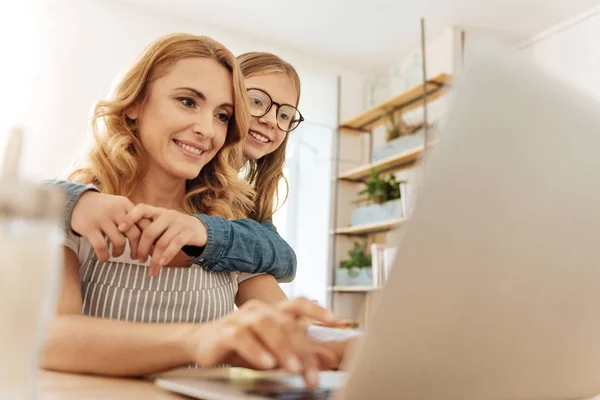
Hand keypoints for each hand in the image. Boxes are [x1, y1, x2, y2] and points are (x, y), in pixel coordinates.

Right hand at [71, 192, 148, 261]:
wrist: (76, 201)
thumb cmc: (103, 208)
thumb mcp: (119, 207)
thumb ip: (133, 217)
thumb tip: (151, 237)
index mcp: (126, 204)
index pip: (144, 223)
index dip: (149, 239)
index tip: (150, 249)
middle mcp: (115, 210)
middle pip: (135, 234)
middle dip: (138, 250)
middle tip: (137, 258)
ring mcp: (102, 218)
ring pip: (119, 241)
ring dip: (120, 252)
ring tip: (118, 254)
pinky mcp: (89, 227)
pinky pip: (101, 246)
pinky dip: (104, 256)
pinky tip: (104, 258)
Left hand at [117, 204, 207, 275]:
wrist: (201, 229)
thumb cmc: (175, 229)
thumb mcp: (162, 224)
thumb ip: (148, 227)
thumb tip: (126, 239)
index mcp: (158, 211)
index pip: (142, 209)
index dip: (130, 217)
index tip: (120, 229)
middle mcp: (168, 215)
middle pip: (149, 232)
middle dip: (141, 248)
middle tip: (137, 259)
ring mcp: (179, 223)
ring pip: (162, 242)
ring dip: (154, 258)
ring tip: (151, 269)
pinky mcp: (188, 233)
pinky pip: (175, 245)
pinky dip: (167, 255)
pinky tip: (162, 264)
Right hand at [184, 299, 336, 387]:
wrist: (200, 344)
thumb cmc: (242, 347)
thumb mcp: (273, 352)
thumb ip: (300, 353)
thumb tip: (329, 359)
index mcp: (273, 311)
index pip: (298, 305)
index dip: (317, 310)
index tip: (336, 321)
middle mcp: (259, 310)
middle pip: (286, 324)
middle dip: (301, 350)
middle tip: (311, 375)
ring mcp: (241, 317)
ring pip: (266, 325)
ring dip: (282, 348)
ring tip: (294, 368)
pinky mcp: (225, 331)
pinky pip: (242, 337)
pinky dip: (256, 351)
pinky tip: (266, 363)